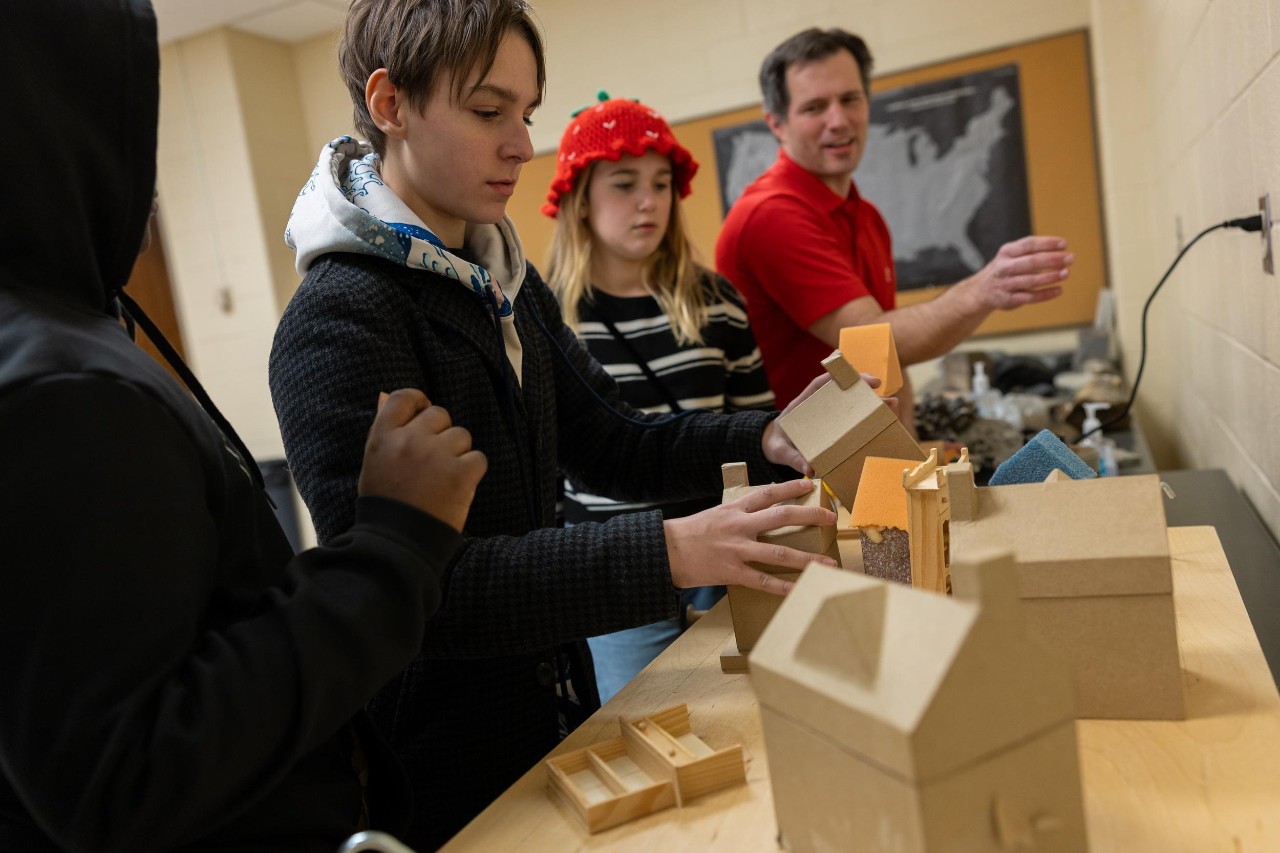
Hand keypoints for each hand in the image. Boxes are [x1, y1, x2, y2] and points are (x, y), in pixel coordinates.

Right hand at [358, 389, 487, 531]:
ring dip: (458, 454)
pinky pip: (478, 458)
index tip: (424, 415)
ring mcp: (436, 455)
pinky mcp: (460, 473)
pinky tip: (459, 488)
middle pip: (439, 415)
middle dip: (442, 433)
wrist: (399, 543)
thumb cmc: (385, 504)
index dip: (419, 402)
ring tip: (444, 478)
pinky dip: (472, 472)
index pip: (403, 398)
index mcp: (383, 437)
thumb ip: (384, 429)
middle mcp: (409, 440)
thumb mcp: (374, 462)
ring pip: (462, 436)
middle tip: (434, 460)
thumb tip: (384, 395)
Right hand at [664, 479, 836, 595]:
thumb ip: (739, 515)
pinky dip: (784, 586)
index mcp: (734, 509)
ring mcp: (737, 549)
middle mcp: (739, 526)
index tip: (809, 483)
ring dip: (807, 558)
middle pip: (782, 517)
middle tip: (831, 517)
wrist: (665, 551)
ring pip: (780, 552)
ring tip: (828, 563)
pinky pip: (763, 580)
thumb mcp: (715, 514)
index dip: (790, 487)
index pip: (768, 493)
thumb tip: (763, 516)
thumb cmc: (690, 533)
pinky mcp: (732, 572)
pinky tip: (800, 589)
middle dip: (810, 515)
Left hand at [762, 372, 884, 473]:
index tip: (860, 378)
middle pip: (842, 391)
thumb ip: (793, 458)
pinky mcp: (833, 428)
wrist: (772, 449)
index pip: (821, 384)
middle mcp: (818, 406)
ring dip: (871, 403)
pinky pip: (851, 420)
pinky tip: (883, 422)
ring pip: (851, 404)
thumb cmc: (777, 444)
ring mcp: (827, 415)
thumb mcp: (781, 451)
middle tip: (885, 393)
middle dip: (864, 389)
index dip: (839, 377)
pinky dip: (866, 419)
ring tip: (892, 406)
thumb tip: (809, 469)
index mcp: (802, 404)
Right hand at [968, 236, 1071, 310]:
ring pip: (1031, 280)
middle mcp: (1004, 267)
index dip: (1047, 243)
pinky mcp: (1008, 300)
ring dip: (1051, 276)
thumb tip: (1061, 251)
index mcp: (1006, 252)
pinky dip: (1045, 294)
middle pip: (1031, 262)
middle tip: (1070, 258)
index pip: (1028, 245)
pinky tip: (1058, 290)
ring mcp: (1005, 284)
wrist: (981, 291)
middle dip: (1053, 260)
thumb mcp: (1011, 255)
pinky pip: (1030, 297)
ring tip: (1066, 273)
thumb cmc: (1005, 269)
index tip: (1064, 244)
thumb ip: (1032, 251)